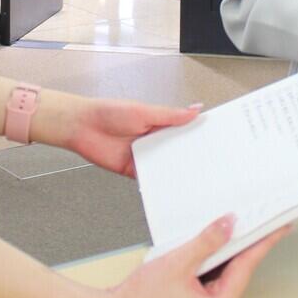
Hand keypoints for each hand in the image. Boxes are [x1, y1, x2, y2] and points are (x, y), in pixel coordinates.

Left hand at [64, 97, 201, 177]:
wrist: (83, 127)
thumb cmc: (108, 112)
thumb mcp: (143, 111)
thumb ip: (170, 115)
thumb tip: (195, 109)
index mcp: (158, 123)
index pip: (183, 131)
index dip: (197, 136)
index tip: (214, 142)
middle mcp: (153, 140)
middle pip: (176, 151)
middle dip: (190, 158)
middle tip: (209, 166)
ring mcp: (144, 156)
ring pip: (165, 167)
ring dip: (175, 172)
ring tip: (194, 180)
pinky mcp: (133, 170)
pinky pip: (149, 179)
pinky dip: (158, 183)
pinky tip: (169, 188)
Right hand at [108, 216, 289, 297]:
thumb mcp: (176, 263)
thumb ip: (204, 242)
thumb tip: (227, 225)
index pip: (247, 265)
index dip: (264, 242)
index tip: (280, 226)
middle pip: (238, 267)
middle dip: (245, 242)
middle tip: (262, 218)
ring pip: (225, 270)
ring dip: (226, 248)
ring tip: (233, 224)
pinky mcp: (195, 297)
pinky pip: (211, 273)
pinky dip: (212, 256)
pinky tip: (210, 241)